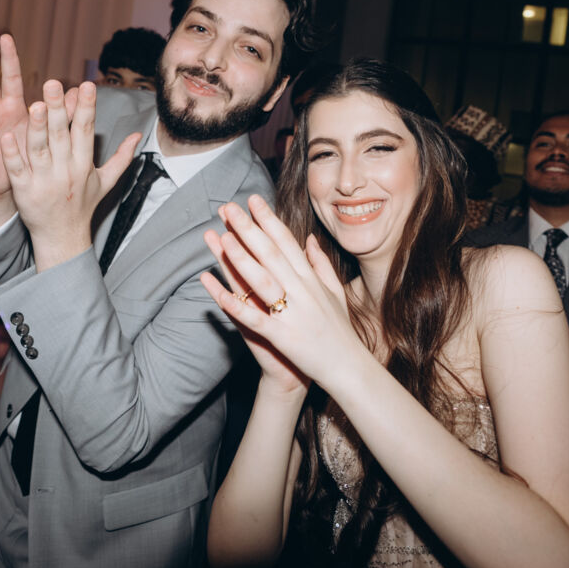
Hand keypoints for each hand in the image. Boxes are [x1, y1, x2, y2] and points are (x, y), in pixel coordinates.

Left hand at [1, 79, 139, 269]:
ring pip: (39, 150)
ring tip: (34, 104)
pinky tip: (7, 136)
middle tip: (54, 84)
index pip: (85, 131)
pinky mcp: (24, 192)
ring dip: (36, 128)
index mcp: (83, 165)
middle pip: (61, 136)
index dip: (86, 108)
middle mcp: (65, 171)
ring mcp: (43, 182)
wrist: (63, 238)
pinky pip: (17, 171)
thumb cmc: (82, 206)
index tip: (86, 85)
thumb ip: (122, 157)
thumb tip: (138, 136)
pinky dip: (12, 155)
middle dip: (58, 109)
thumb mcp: (106, 182)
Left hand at [199, 195, 365, 392]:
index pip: (286, 242)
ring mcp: (292, 313)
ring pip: (263, 280)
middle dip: (249, 229)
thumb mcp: (335, 292)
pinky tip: (219, 294)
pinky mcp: (283, 337)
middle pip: (271, 253)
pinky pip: (256, 319)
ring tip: (223, 238)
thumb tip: (310, 239)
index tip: (253, 200)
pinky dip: (237, 306)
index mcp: (311, 279)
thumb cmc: (340, 330)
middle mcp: (302, 291)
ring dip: (242, 259)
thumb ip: (321, 264)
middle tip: (229, 207)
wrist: (349, 368)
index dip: (268, 220)